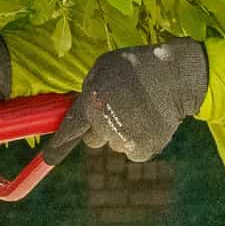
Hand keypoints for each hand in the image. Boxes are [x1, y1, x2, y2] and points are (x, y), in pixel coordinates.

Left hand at [56, 38, 206, 163]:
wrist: (176, 76)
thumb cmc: (136, 66)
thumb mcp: (104, 66)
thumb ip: (87, 89)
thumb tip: (79, 108)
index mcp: (91, 103)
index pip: (69, 131)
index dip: (57, 148)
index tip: (48, 159)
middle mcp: (105, 125)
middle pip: (93, 139)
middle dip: (101, 128)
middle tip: (120, 108)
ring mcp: (125, 139)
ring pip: (114, 144)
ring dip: (122, 132)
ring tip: (140, 109)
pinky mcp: (144, 149)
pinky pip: (133, 151)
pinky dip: (139, 140)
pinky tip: (149, 121)